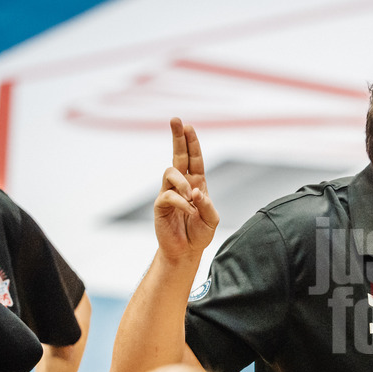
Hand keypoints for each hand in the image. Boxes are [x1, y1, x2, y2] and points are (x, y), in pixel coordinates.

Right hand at [154, 118, 219, 261]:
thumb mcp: (212, 220)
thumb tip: (195, 192)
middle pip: (178, 155)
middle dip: (177, 137)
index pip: (194, 158)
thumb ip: (207, 205)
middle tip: (175, 120)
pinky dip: (182, 202)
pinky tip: (190, 211)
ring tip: (192, 197)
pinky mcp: (160, 205)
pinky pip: (168, 195)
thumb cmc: (199, 233)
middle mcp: (182, 184)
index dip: (191, 143)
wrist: (186, 251)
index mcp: (196, 183)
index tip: (188, 126)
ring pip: (171, 172)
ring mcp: (169, 193)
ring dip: (183, 182)